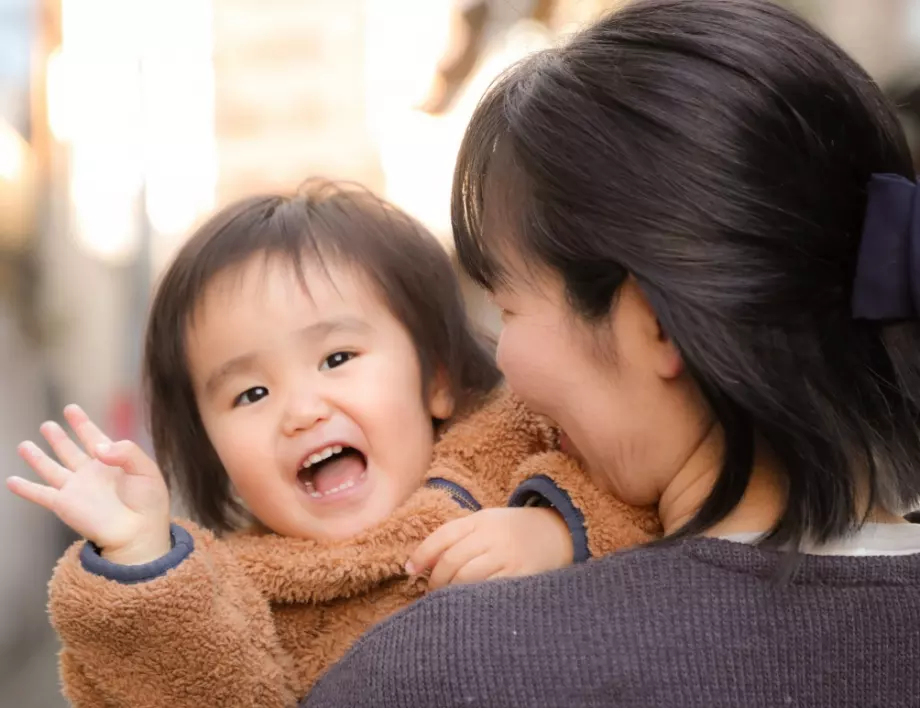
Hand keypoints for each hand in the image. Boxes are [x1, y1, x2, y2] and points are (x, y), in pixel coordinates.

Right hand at [6, 405, 171, 564]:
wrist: (139, 533)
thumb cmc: (149, 503)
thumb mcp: (147, 469)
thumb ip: (126, 451)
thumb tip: (98, 448)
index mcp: (112, 462)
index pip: (94, 437)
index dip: (82, 424)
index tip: (71, 409)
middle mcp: (91, 473)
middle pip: (70, 450)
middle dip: (59, 437)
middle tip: (47, 424)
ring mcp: (76, 489)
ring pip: (51, 468)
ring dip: (37, 457)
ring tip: (24, 445)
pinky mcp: (64, 504)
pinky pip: (40, 494)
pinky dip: (25, 488)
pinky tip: (11, 481)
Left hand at [406, 507, 573, 590]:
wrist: (557, 532)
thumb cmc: (513, 531)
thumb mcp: (487, 523)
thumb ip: (459, 537)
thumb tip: (423, 563)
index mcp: (481, 520)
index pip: (444, 535)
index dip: (422, 554)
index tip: (409, 570)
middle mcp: (492, 536)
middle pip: (452, 560)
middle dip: (436, 579)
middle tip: (429, 592)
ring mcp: (507, 556)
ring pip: (467, 577)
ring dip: (450, 592)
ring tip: (445, 601)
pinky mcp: (520, 576)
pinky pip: (488, 590)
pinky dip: (471, 599)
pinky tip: (465, 604)